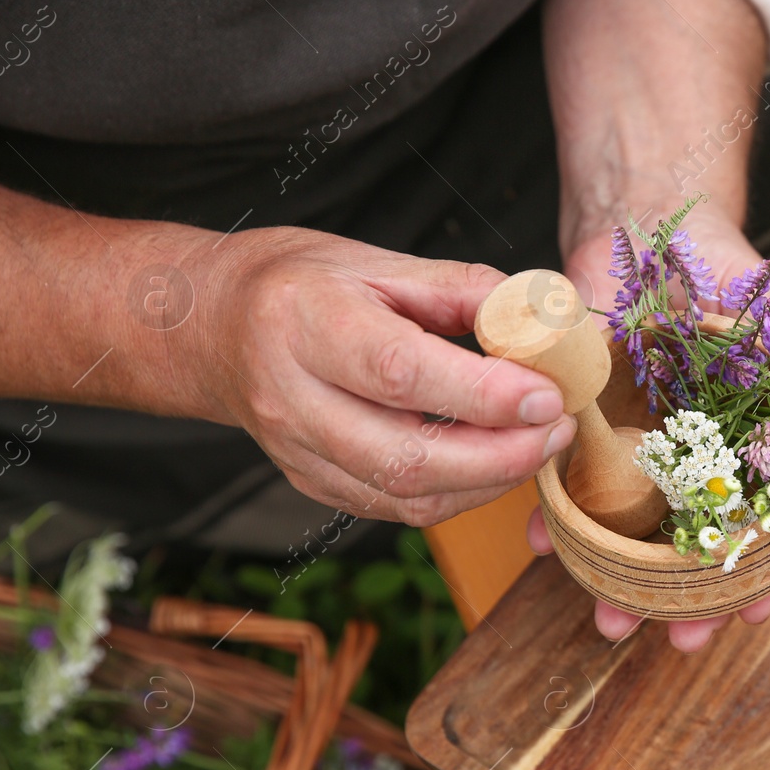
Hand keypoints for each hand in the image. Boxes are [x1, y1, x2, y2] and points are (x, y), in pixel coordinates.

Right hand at [194, 227, 576, 525]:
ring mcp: (298, 451)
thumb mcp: (375, 262)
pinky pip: (396, 508)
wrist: (210, 329)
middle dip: (502, 456)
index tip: (548, 394)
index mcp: (307, 323)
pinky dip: (457, 495)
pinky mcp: (312, 484)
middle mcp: (294, 397)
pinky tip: (493, 465)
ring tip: (538, 446)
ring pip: (406, 495)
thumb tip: (540, 318)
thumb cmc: (299, 285)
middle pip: (408, 455)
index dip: (483, 394)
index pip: (402, 372)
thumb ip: (460, 289)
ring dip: (488, 482)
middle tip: (558, 429)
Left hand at [555, 208, 769, 649]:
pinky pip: (576, 486)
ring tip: (609, 620)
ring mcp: (648, 448)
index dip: (766, 572)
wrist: (643, 222)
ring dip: (626, 580)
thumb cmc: (717, 264)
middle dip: (691, 600)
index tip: (753, 613)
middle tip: (675, 640)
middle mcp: (704, 453)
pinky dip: (559, 519)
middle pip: (703, 545)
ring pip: (639, 533)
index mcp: (755, 437)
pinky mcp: (592, 432)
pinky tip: (543, 543)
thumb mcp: (762, 310)